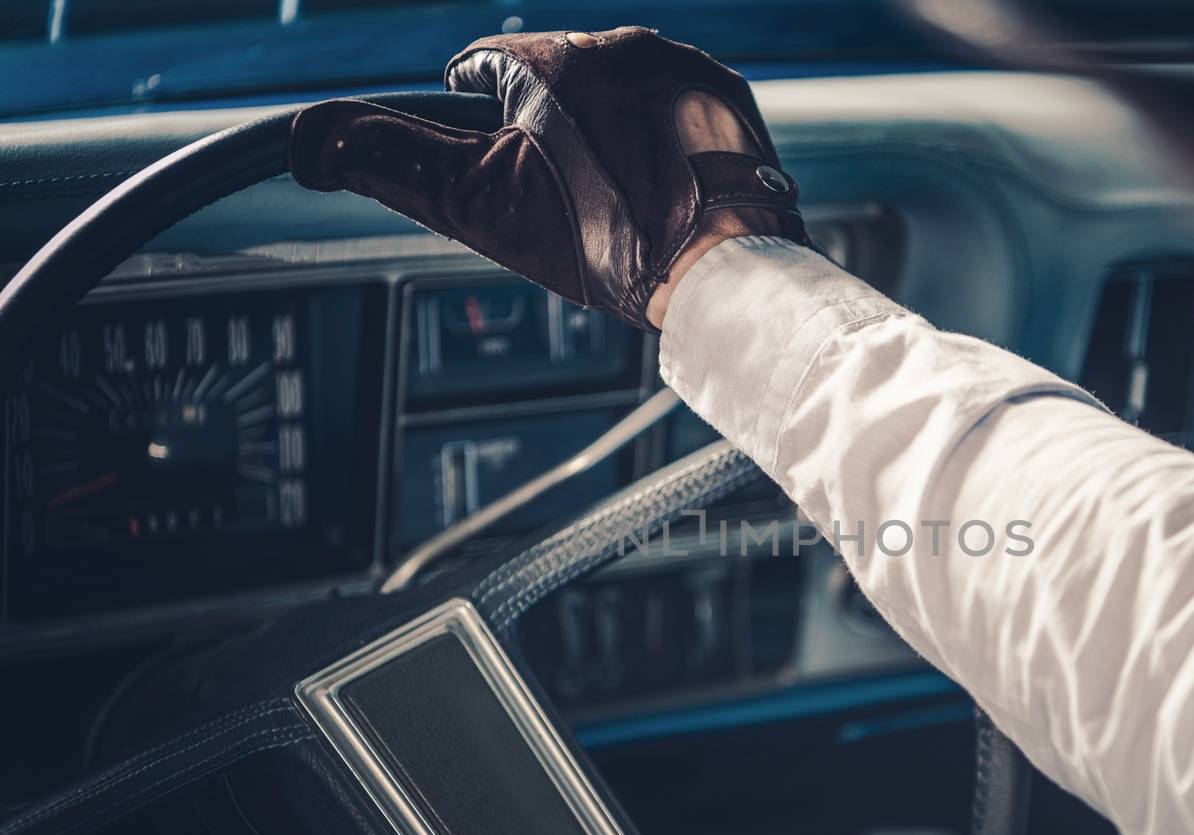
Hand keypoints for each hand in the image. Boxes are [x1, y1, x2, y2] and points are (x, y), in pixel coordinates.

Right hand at [289, 27, 804, 331]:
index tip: (493, 154)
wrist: (720, 274)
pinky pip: (674, 104)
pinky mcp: (726, 93)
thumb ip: (388, 160)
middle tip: (559, 193)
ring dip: (605, 129)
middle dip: (547, 127)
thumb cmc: (600, 245)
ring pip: (617, 89)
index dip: (479, 117)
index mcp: (553, 59)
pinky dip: (660, 137)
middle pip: (556, 78)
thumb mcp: (477, 205)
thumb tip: (309, 138)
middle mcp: (622, 44)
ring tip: (611, 196)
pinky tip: (659, 184)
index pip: (486, 67)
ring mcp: (682, 65)